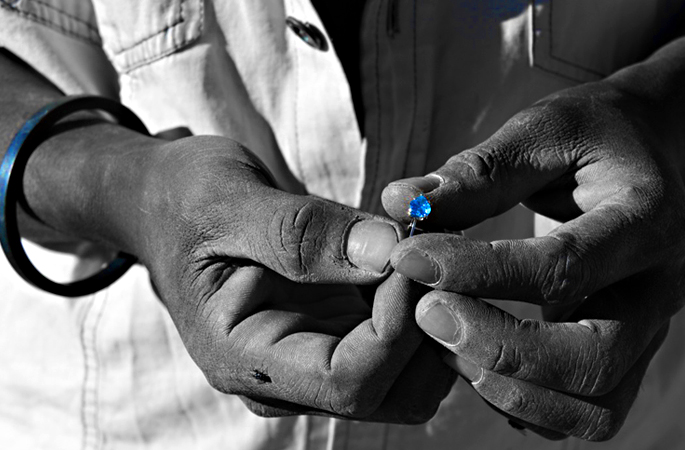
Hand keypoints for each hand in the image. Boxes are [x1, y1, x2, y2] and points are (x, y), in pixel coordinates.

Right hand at [131, 136, 452, 421]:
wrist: (166, 203)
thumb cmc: (182, 200)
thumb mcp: (226, 201)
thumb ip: (300, 231)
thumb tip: (387, 251)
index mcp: (243, 358)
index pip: (347, 383)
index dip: (396, 329)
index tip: (409, 259)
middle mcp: (285, 377)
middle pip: (393, 394)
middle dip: (428, 330)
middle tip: (434, 252)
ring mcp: (317, 357)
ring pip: (412, 378)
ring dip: (435, 319)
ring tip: (427, 248)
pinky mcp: (341, 332)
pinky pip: (408, 342)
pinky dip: (427, 303)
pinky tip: (419, 252)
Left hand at [381, 83, 684, 438]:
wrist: (645, 154)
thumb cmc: (590, 137)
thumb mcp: (540, 131)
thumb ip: (477, 172)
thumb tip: (400, 202)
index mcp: (647, 219)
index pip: (563, 267)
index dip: (477, 271)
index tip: (408, 258)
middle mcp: (660, 288)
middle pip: (593, 359)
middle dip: (498, 349)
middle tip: (426, 315)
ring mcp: (650, 332)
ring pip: (595, 409)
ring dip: (510, 389)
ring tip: (445, 345)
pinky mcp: (628, 357)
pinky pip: (586, 415)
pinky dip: (529, 406)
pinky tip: (477, 367)